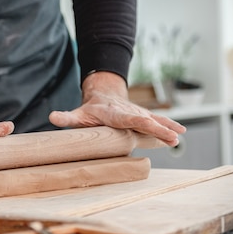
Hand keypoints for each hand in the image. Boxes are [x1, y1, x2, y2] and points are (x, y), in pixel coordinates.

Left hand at [49, 71, 185, 145]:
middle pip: (147, 121)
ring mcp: (138, 114)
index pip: (130, 119)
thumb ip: (67, 117)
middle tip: (173, 138)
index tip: (152, 127)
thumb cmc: (90, 109)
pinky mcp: (143, 117)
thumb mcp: (78, 114)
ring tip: (179, 137)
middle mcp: (130, 113)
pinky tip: (180, 133)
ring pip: (155, 120)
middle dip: (160, 129)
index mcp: (116, 114)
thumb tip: (52, 117)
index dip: (142, 123)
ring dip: (168, 128)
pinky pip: (158, 121)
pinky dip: (169, 125)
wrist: (103, 94)